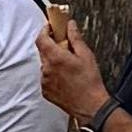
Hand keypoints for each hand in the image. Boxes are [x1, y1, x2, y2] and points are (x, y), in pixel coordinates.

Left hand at [34, 4, 107, 130]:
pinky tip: (66, 75)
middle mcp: (46, 70)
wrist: (90, 106)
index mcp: (55, 58)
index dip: (45, 29)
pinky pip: (46, 76)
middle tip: (64, 43)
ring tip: (68, 63)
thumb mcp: (86, 54)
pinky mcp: (46, 91)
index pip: (41, 38)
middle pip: (43, 50)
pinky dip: (53, 72)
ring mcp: (44, 81)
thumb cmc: (89, 82)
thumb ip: (75, 37)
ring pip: (45, 64)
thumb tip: (70, 25)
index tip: (51, 26)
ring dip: (53, 59)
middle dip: (52, 44)